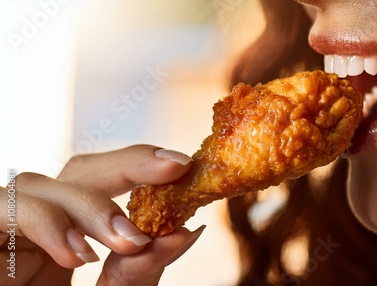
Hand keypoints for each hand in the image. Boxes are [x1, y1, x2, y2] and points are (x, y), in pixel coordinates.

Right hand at [0, 145, 202, 285]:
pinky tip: (75, 253)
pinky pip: (3, 209)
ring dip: (90, 206)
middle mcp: (36, 226)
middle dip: (127, 166)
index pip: (102, 182)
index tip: (179, 164)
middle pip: (75, 172)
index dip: (138, 164)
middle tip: (172, 168)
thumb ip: (139, 270)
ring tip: (129, 241)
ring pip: (38, 186)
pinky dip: (44, 223)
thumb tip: (184, 232)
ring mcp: (5, 231)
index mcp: (68, 236)